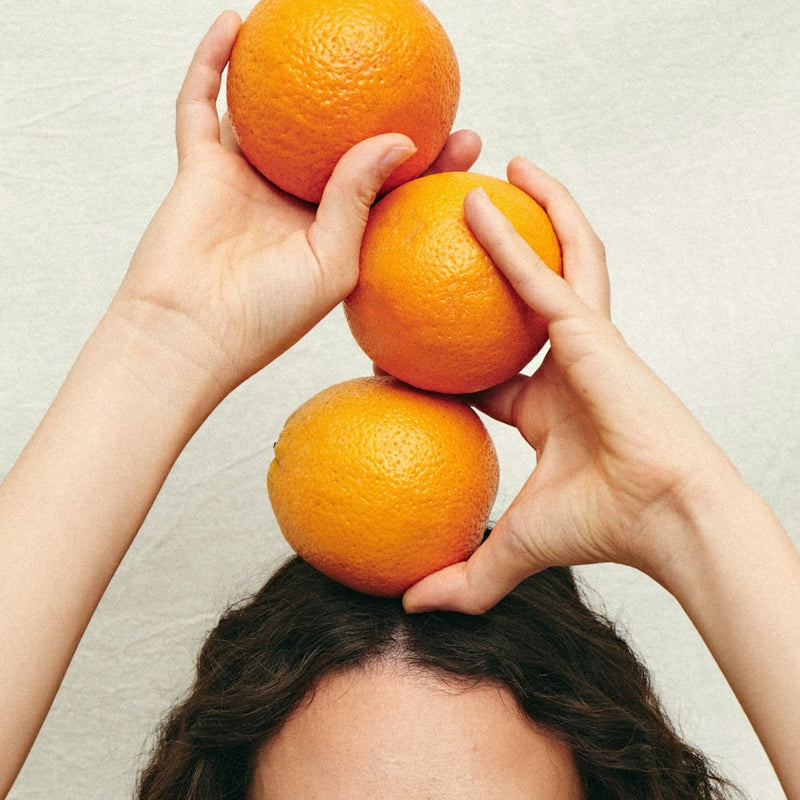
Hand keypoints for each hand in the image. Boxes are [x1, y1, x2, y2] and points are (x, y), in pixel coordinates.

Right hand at [112, 11, 480, 401]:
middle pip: (339, 142)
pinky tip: (235, 22)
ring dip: (290, 75)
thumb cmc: (266, 317)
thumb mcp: (333, 264)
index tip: (467, 137)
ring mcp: (248, 182)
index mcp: (333, 233)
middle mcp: (294, 202)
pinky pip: (203, 105)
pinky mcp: (202, 169)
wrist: (189, 335)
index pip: (388, 188)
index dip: (428, 163)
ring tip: (320, 25)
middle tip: (416, 73)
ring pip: (272, 115)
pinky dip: (214, 63)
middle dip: (376, 107)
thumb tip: (400, 139)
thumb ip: (359, 201)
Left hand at [404, 158, 739, 613]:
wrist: (667, 521)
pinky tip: (479, 201)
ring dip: (528, 212)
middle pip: (528, 294)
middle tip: (457, 219)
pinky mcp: (591, 328)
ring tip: (495, 170)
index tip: (398, 343)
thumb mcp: (512, 547)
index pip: (488, 371)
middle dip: (503, 254)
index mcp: (547, 406)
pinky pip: (543, 272)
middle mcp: (566, 363)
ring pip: (553, 259)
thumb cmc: (604, 529)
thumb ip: (463, 578)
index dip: (446, 356)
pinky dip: (513, 235)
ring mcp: (583, 339)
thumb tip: (407, 609)